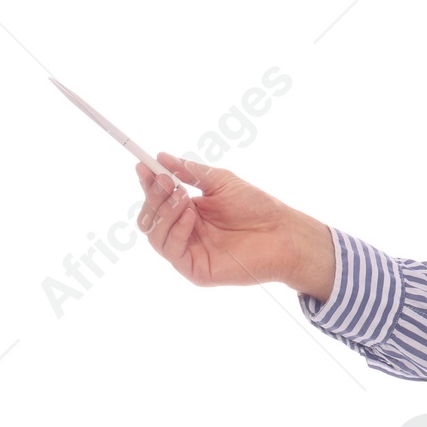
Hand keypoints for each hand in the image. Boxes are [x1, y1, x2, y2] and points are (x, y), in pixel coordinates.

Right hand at [132, 151, 334, 297]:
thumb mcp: (221, 182)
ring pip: (155, 235)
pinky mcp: (195, 269)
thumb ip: (191, 172)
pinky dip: (176, 230)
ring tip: (182, 196)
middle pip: (150, 218)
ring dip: (164, 212)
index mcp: (189, 212)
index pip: (158, 200)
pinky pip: (172, 250)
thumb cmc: (258, 207)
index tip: (143, 166)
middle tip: (166, 181)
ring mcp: (188, 252)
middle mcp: (185, 233)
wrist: (282, 232)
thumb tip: (162, 157)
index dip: (148, 184)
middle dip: (154, 197)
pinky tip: (190, 215)